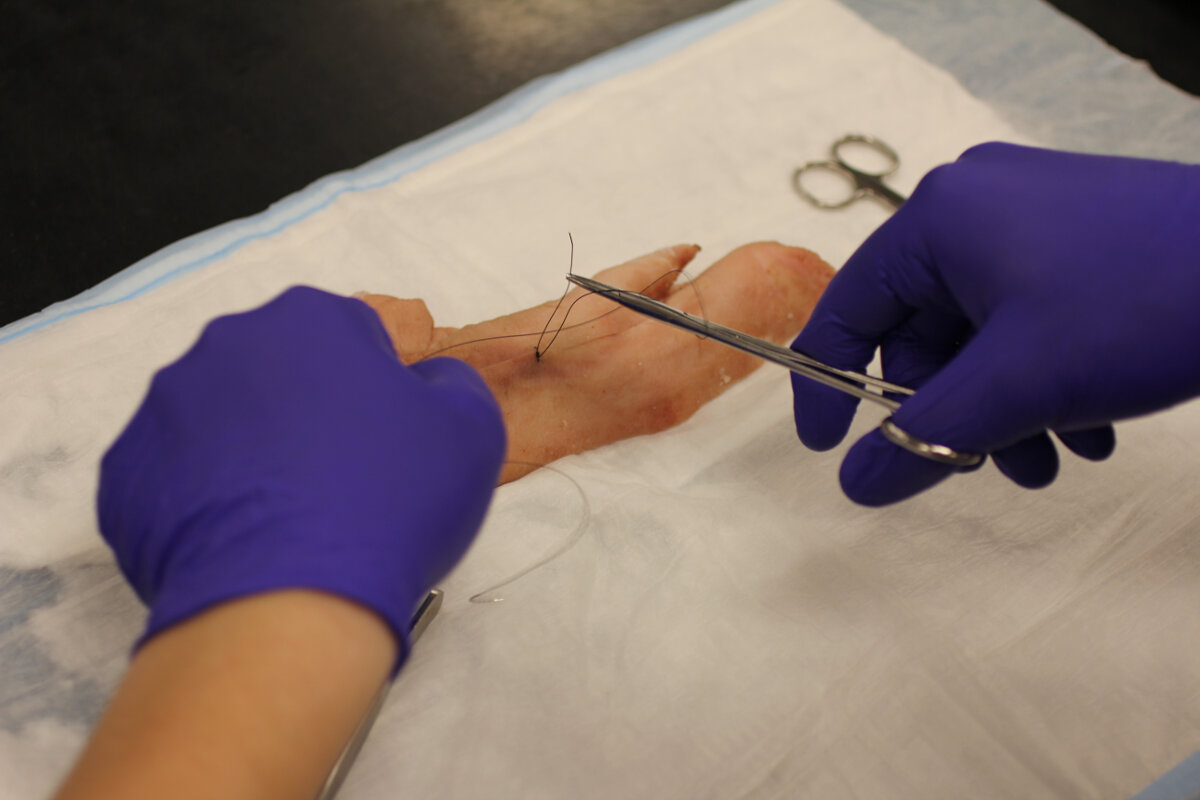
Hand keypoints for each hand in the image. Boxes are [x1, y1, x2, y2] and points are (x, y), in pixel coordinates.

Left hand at [99, 286, 505, 666]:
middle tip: (344, 482)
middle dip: (312, 415)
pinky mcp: (127, 474)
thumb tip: (424, 381)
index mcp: (308, 318)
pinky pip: (179, 476)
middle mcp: (226, 346)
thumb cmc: (388, 503)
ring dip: (257, 454)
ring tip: (293, 518)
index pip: (354, 338)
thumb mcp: (470, 429)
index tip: (387, 446)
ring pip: (225, 422)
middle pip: (282, 373)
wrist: (287, 605)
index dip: (379, 394)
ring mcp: (164, 409)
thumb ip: (451, 382)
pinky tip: (248, 541)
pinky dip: (209, 500)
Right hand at [791, 142, 1199, 504]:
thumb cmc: (1134, 309)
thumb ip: (924, 439)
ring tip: (1053, 464)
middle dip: (951, 412)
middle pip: (921, 331)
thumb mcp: (1016, 386)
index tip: (830, 451)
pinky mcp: (1082, 236)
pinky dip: (1044, 380)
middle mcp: (975, 205)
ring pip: (980, 333)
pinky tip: (1091, 429)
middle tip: (985, 467)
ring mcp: (1032, 215)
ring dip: (1004, 409)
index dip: (829, 387)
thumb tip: (855, 486)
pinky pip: (1029, 317)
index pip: (848, 308)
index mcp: (937, 219)